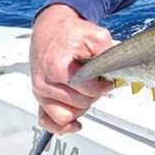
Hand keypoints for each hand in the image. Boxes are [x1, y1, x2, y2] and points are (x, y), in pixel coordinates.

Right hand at [29, 4, 114, 133]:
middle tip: (96, 81)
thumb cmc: (71, 32)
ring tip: (85, 91)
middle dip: (93, 94)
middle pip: (80, 104)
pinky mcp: (39, 97)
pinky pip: (47, 121)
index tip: (106, 78)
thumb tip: (114, 73)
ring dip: (80, 107)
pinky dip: (61, 126)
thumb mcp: (97, 36)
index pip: (90, 91)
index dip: (104, 85)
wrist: (51, 27)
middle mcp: (45, 83)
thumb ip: (108, 55)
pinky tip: (74, 124)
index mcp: (58, 68)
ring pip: (65, 116)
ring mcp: (40, 92)